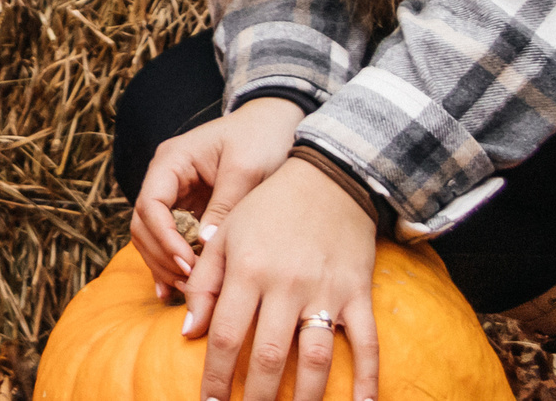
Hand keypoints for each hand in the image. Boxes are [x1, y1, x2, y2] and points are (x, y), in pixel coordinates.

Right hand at [131, 96, 303, 294]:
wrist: (276, 124)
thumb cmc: (261, 138)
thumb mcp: (246, 169)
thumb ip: (224, 205)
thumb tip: (205, 244)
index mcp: (171, 160)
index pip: (150, 204)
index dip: (164, 238)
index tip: (190, 264)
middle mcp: (165, 178)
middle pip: (143, 224)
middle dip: (163, 257)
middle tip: (192, 284)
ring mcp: (175, 194)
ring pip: (151, 236)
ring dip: (165, 264)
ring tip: (191, 291)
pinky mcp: (189, 210)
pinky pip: (171, 239)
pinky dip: (172, 263)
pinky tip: (176, 290)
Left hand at [188, 158, 380, 400]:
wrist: (329, 177)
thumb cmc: (268, 208)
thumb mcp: (227, 236)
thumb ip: (205, 283)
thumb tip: (187, 332)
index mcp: (248, 271)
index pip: (224, 335)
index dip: (214, 374)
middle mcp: (285, 285)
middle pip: (267, 356)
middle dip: (255, 397)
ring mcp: (326, 292)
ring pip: (315, 359)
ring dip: (304, 399)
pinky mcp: (359, 294)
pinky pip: (367, 345)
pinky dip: (368, 381)